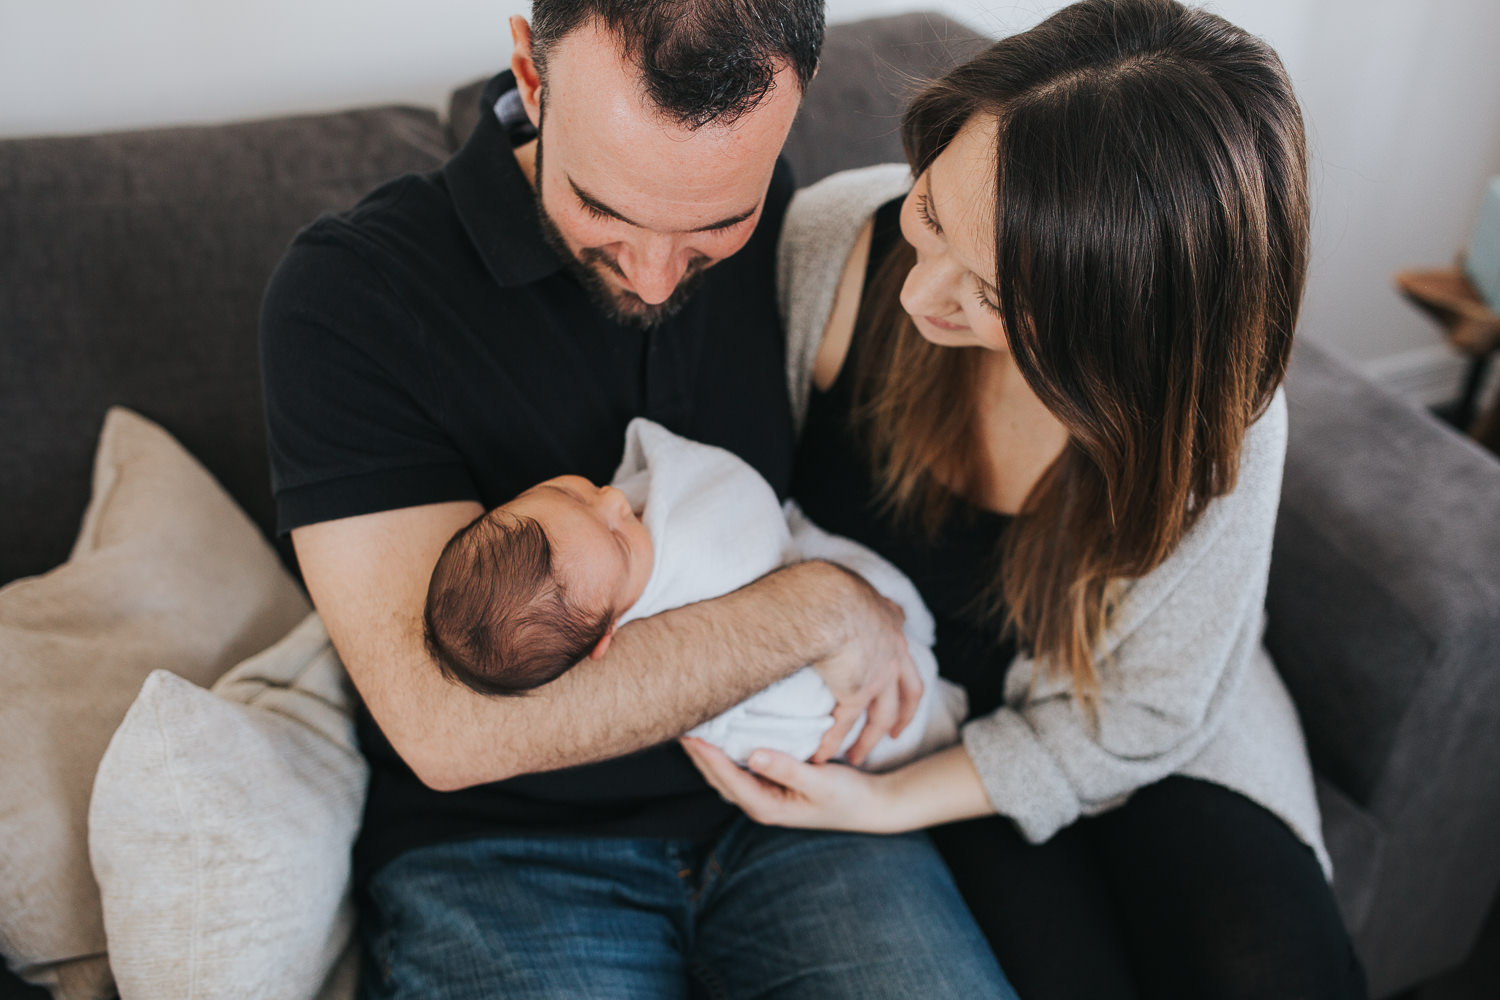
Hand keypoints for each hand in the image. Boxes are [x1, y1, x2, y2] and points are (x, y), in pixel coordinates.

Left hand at [679, 736, 905, 833]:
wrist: (868, 806)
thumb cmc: (847, 796)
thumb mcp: (820, 781)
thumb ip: (787, 769)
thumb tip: (754, 755)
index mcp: (768, 806)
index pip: (728, 779)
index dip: (707, 757)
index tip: (691, 734)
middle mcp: (761, 804)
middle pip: (719, 778)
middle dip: (699, 754)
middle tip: (681, 722)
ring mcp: (765, 797)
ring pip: (726, 774)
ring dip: (708, 754)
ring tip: (693, 727)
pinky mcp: (771, 787)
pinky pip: (739, 769)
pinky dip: (725, 753)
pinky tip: (721, 736)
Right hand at [808, 563, 923, 765]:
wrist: (829, 600)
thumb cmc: (832, 587)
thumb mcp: (851, 586)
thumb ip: (849, 593)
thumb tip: (838, 586)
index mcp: (891, 628)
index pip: (905, 655)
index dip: (904, 675)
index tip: (899, 687)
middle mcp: (893, 653)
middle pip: (908, 694)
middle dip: (903, 716)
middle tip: (894, 734)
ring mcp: (879, 675)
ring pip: (881, 717)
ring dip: (868, 740)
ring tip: (856, 757)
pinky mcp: (856, 691)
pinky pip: (844, 723)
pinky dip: (833, 741)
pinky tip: (822, 755)